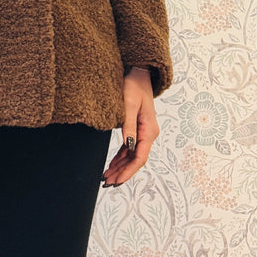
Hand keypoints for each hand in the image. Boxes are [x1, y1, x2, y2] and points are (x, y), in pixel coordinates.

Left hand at [102, 67, 158, 186]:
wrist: (139, 74)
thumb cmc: (134, 85)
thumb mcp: (129, 104)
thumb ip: (128, 125)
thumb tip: (128, 145)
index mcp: (149, 130)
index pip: (140, 156)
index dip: (129, 170)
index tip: (117, 180)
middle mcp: (148, 133)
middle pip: (136, 159)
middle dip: (123, 172)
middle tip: (107, 182)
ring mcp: (143, 132)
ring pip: (132, 155)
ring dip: (121, 166)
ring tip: (107, 177)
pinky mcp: (137, 129)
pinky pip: (130, 148)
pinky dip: (121, 157)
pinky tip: (112, 164)